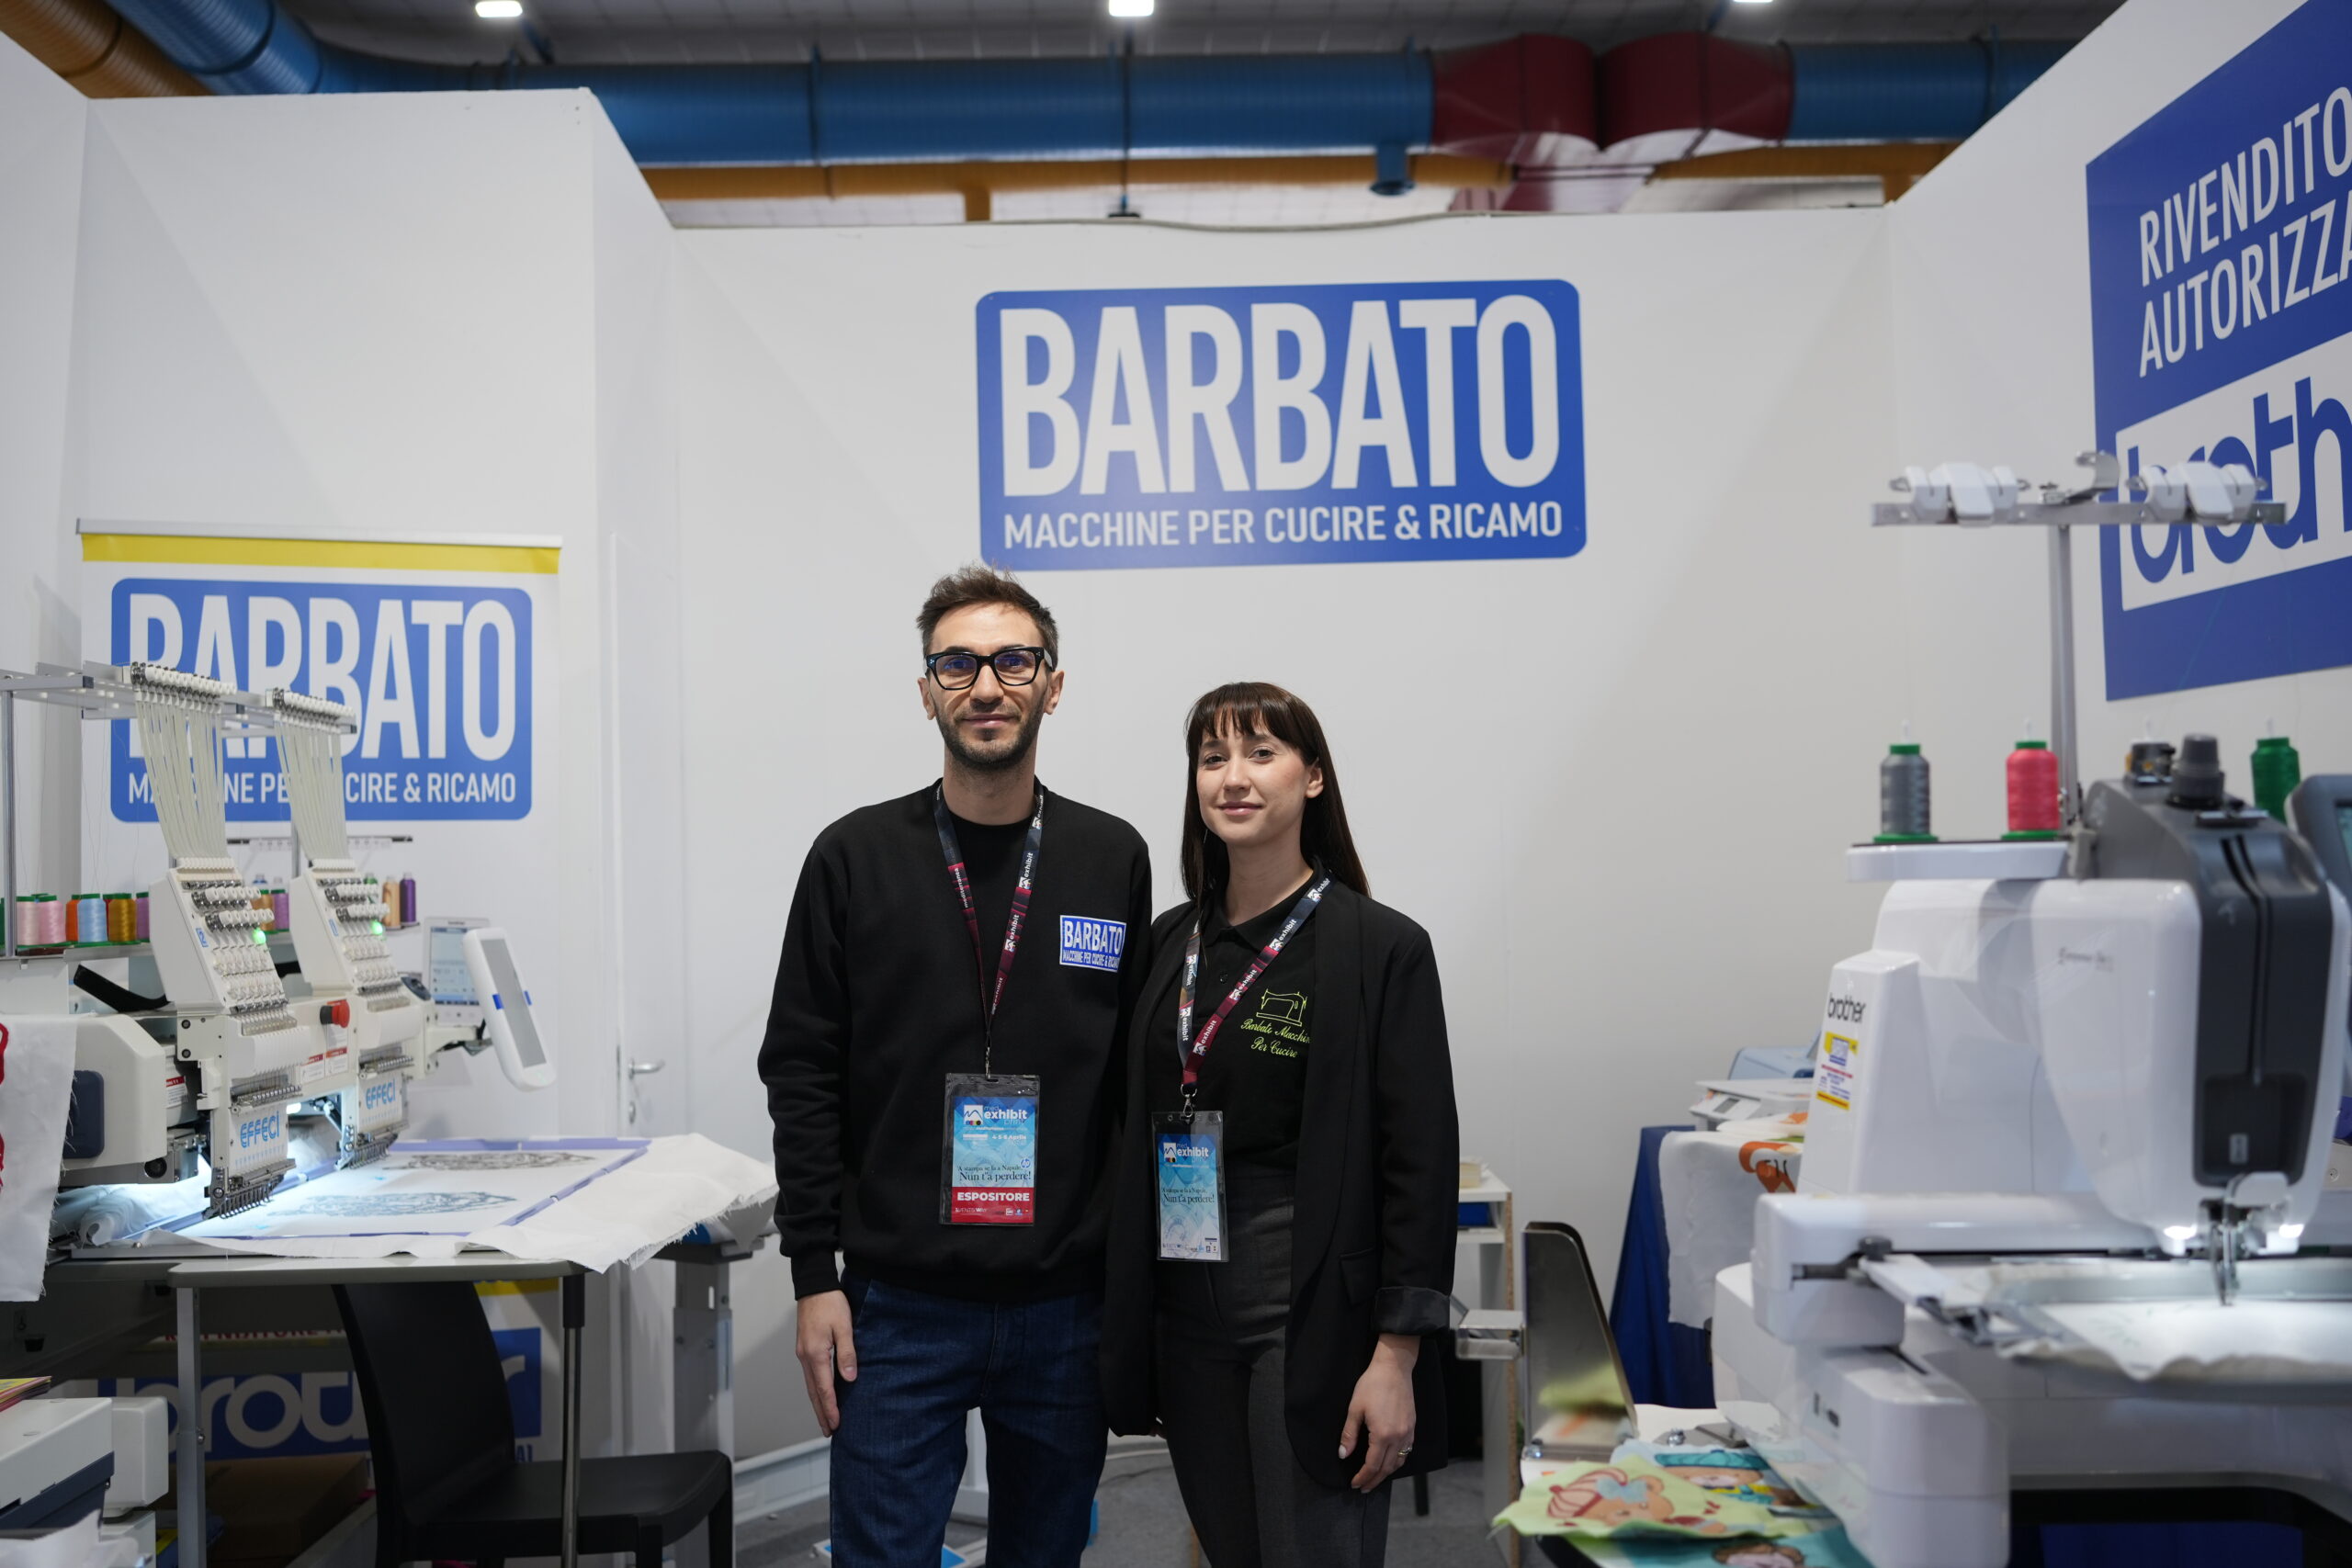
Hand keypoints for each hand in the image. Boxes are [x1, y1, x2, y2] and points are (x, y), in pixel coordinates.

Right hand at [795, 1290, 856, 1435]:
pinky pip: (810, 1375)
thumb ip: (847, 1352)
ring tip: (824, 1419)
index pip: (824, 1389)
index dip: (830, 1409)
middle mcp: (805, 1357)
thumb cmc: (830, 1302)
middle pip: (813, 1392)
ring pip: (810, 1385)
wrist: (814, 1285)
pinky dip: (815, 1389)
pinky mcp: (804, 1348)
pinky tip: (821, 1394)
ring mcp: (803, 1353)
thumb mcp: (844, 1326)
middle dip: (821, 1413)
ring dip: (817, 1403)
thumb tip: (849, 1378)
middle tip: (828, 1432)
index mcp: (815, 1354)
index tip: (836, 1424)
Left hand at [1338, 1333, 1418, 1490]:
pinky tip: (1390, 1461)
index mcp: (1383, 1435)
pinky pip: (1407, 1451)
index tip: (1354, 1484)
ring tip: (1375, 1478)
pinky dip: (1397, 1462)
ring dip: (1386, 1473)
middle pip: (1386, 1468)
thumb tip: (1343, 1454)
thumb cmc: (1372, 1385)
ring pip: (1399, 1462)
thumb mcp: (1355, 1409)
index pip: (1372, 1465)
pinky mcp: (1412, 1426)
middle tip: (1363, 1487)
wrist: (1394, 1368)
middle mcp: (1398, 1437)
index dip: (1362, 1477)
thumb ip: (1349, 1434)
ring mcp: (1408, 1433)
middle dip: (1374, 1480)